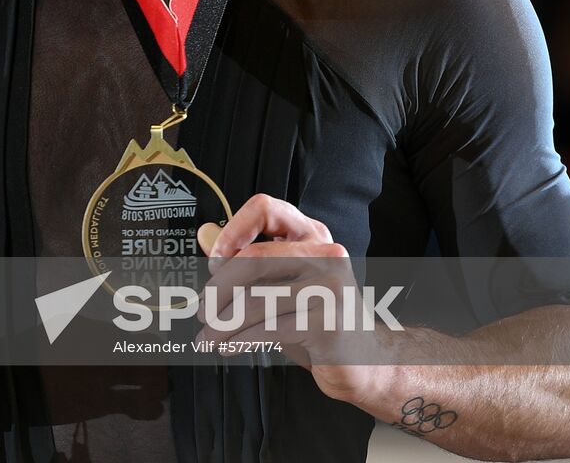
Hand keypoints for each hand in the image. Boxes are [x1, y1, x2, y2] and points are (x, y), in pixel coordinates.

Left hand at [195, 194, 395, 405]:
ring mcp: (331, 287)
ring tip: (209, 336)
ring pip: (256, 300)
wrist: (366, 360)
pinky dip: (241, 339)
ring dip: (223, 323)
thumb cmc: (318, 319)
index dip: (233, 229)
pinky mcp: (329, 322)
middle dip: (219, 289)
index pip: (266, 208)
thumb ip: (247, 261)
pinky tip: (230, 346)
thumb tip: (205, 235)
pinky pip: (269, 328)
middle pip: (254, 259)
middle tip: (203, 310)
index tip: (214, 259)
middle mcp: (326, 254)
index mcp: (312, 235)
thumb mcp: (282, 283)